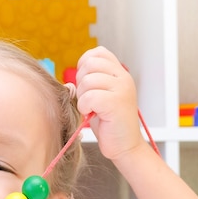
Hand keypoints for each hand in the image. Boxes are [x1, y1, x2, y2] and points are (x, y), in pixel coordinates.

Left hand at [75, 46, 142, 160]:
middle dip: (82, 83)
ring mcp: (122, 88)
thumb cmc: (108, 122)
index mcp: (120, 72)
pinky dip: (85, 107)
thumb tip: (74, 74)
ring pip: (87, 81)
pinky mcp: (117, 102)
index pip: (97, 53)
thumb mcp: (101, 94)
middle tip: (90, 100)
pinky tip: (93, 114)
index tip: (87, 85)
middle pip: (89, 65)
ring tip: (93, 109)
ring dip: (83, 98)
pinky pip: (89, 97)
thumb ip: (93, 79)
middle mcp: (123, 77)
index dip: (84, 66)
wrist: (124, 145)